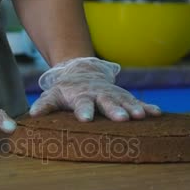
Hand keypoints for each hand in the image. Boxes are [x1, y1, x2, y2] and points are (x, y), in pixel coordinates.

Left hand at [30, 57, 160, 121]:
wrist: (83, 70)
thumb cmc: (65, 89)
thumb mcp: (53, 94)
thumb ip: (44, 104)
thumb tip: (32, 115)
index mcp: (80, 95)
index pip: (81, 103)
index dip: (83, 110)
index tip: (86, 119)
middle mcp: (99, 94)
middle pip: (107, 102)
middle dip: (114, 109)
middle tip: (122, 119)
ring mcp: (113, 94)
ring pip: (125, 101)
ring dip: (133, 108)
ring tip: (142, 116)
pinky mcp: (124, 96)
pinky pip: (137, 101)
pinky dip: (147, 107)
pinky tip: (158, 113)